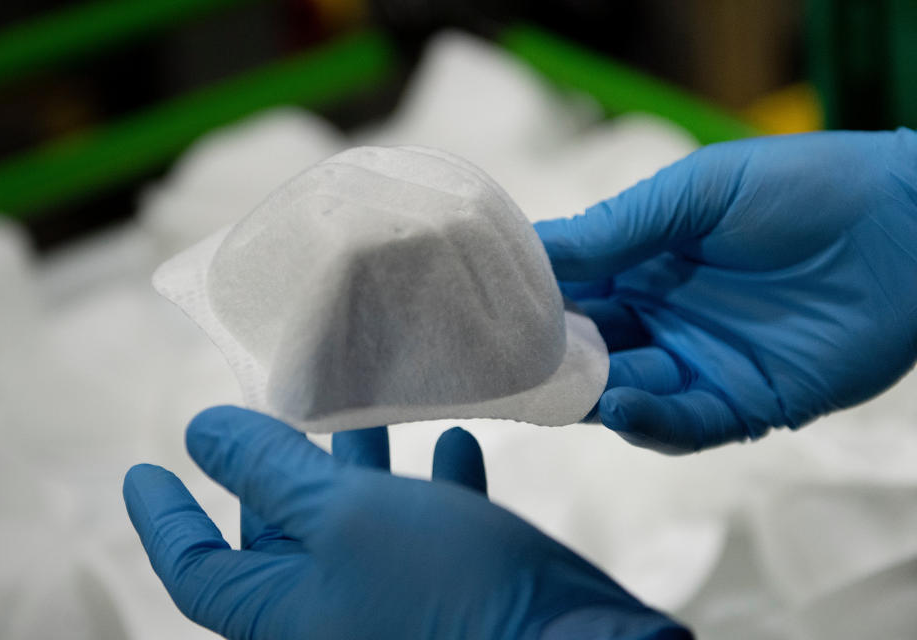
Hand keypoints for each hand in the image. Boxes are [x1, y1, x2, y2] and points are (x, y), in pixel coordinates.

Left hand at [123, 406, 690, 639]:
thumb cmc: (443, 588)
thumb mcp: (342, 514)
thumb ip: (267, 471)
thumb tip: (202, 435)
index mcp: (283, 611)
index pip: (194, 566)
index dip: (164, 517)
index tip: (144, 470)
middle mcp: (330, 615)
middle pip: (279, 535)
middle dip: (281, 467)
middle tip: (285, 410)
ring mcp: (390, 607)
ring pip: (356, 524)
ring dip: (362, 466)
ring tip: (372, 413)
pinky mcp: (448, 597)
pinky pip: (424, 535)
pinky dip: (430, 489)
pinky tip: (456, 445)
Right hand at [536, 130, 916, 452]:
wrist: (906, 223)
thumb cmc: (800, 189)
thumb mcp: (693, 194)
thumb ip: (616, 229)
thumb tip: (531, 250)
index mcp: (639, 267)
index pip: (567, 295)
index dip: (528, 307)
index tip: (481, 314)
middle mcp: (657, 321)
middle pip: (584, 353)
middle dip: (546, 362)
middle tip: (506, 368)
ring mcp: (696, 365)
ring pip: (623, 395)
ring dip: (589, 395)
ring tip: (559, 389)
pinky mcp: (743, 403)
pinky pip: (685, 425)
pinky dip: (650, 421)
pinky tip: (622, 404)